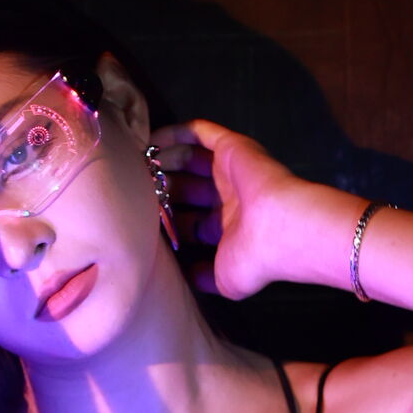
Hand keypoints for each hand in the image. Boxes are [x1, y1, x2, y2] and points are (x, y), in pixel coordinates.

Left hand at [150, 115, 307, 300]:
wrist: (279, 229)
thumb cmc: (254, 258)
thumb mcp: (223, 280)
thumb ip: (202, 276)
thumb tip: (186, 277)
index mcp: (228, 228)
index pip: (191, 223)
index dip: (168, 223)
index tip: (140, 225)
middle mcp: (228, 198)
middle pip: (187, 190)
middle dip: (162, 192)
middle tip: (133, 193)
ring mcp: (231, 171)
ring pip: (190, 160)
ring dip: (164, 162)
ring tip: (135, 166)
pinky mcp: (232, 147)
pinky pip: (200, 132)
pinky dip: (175, 133)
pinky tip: (151, 141)